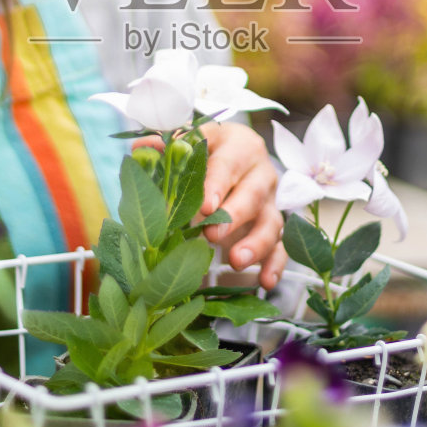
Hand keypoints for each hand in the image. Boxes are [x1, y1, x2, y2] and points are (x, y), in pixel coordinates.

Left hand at [136, 122, 285, 288]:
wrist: (233, 163)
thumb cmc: (204, 155)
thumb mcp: (186, 146)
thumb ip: (165, 146)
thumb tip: (145, 147)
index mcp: (236, 145)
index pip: (227, 159)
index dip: (216, 181)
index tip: (205, 205)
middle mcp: (258, 171)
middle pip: (252, 192)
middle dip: (233, 215)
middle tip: (212, 234)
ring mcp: (269, 200)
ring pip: (270, 221)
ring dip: (256, 243)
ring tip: (235, 261)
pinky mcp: (274, 225)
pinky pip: (280, 246)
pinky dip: (275, 264)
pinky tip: (266, 281)